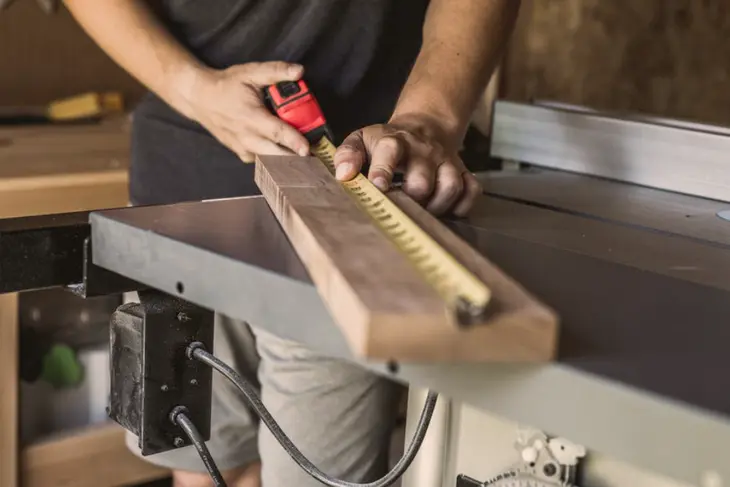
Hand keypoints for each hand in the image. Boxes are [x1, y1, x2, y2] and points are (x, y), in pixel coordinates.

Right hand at [181, 62, 309, 161]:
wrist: (200, 99)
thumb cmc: (226, 85)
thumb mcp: (250, 72)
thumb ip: (275, 71)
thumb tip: (299, 71)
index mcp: (251, 117)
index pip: (276, 132)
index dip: (294, 141)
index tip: (307, 149)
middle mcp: (247, 137)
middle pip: (275, 156)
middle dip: (295, 159)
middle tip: (314, 158)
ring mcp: (244, 148)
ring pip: (270, 161)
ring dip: (287, 160)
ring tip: (304, 156)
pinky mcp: (243, 154)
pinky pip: (263, 160)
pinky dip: (275, 158)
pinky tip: (285, 151)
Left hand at [333, 114, 482, 216]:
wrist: (424, 127)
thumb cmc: (386, 143)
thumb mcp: (361, 140)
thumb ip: (348, 154)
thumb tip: (343, 175)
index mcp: (394, 141)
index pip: (390, 150)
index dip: (383, 170)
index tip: (378, 187)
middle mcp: (423, 151)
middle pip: (422, 181)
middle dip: (411, 198)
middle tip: (401, 206)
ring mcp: (445, 161)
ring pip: (451, 187)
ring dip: (436, 206)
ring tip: (422, 211)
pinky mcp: (462, 171)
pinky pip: (472, 191)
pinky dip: (462, 205)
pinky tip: (447, 209)